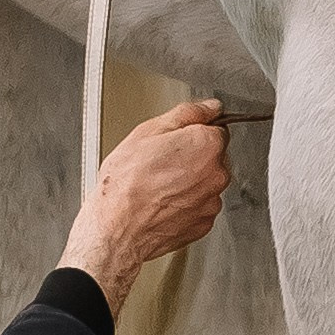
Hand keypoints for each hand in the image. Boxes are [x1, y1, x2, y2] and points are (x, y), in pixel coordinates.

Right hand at [58, 100, 232, 313]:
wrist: (117, 227)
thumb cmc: (126, 183)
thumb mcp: (148, 131)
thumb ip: (187, 114)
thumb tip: (210, 107)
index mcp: (207, 145)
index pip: (216, 128)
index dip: (192, 132)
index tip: (174, 140)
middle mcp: (217, 173)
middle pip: (212, 156)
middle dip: (191, 156)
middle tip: (160, 163)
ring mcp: (211, 201)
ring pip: (205, 182)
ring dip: (189, 181)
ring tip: (158, 185)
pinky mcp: (204, 223)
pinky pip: (199, 206)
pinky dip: (185, 203)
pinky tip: (162, 202)